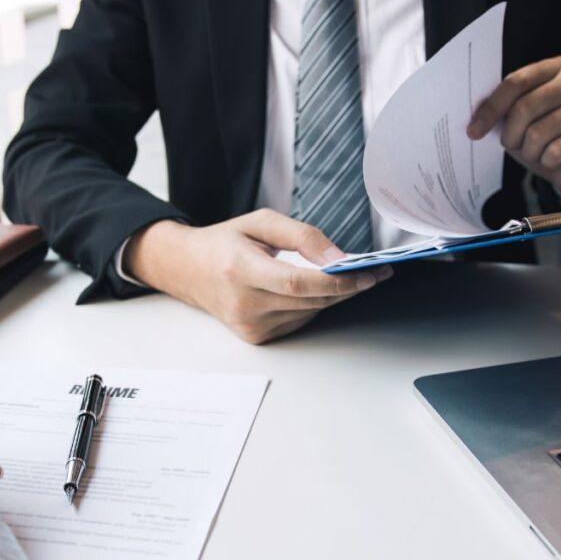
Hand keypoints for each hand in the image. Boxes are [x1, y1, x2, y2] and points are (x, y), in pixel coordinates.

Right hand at [123, 210, 390, 343]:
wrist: (188, 270)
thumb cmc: (225, 243)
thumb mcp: (260, 222)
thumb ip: (301, 236)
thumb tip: (337, 259)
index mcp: (239, 269)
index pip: (296, 283)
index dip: (335, 282)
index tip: (366, 274)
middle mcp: (243, 303)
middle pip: (309, 301)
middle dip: (345, 287)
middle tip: (372, 271)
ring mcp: (248, 325)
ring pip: (309, 313)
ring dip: (331, 296)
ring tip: (345, 277)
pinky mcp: (255, 337)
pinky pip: (298, 321)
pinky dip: (311, 306)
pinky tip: (309, 290)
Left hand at [467, 56, 560, 204]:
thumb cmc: (549, 139)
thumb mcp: (521, 121)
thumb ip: (504, 111)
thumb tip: (474, 118)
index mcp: (556, 68)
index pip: (515, 82)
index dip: (491, 109)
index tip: (473, 131)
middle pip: (525, 107)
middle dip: (511, 135)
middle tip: (513, 146)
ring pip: (539, 132)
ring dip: (529, 151)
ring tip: (537, 152)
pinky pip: (557, 150)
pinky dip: (548, 161)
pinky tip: (556, 159)